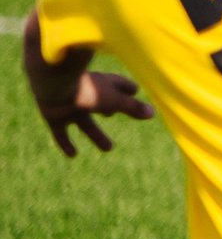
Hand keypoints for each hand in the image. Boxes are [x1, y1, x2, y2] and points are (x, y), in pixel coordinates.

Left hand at [36, 70, 153, 156]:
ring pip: (85, 122)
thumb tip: (152, 113)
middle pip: (100, 103)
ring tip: (108, 148)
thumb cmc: (87, 88)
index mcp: (100, 83)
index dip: (127, 88)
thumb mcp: (114, 100)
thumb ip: (132, 107)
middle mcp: (84, 93)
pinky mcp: (54, 115)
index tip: (135, 91)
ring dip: (96, 134)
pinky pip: (61, 133)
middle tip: (113, 115)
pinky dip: (67, 143)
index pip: (117, 84)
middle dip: (110, 110)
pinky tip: (73, 155)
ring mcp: (68, 104)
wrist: (52, 85)